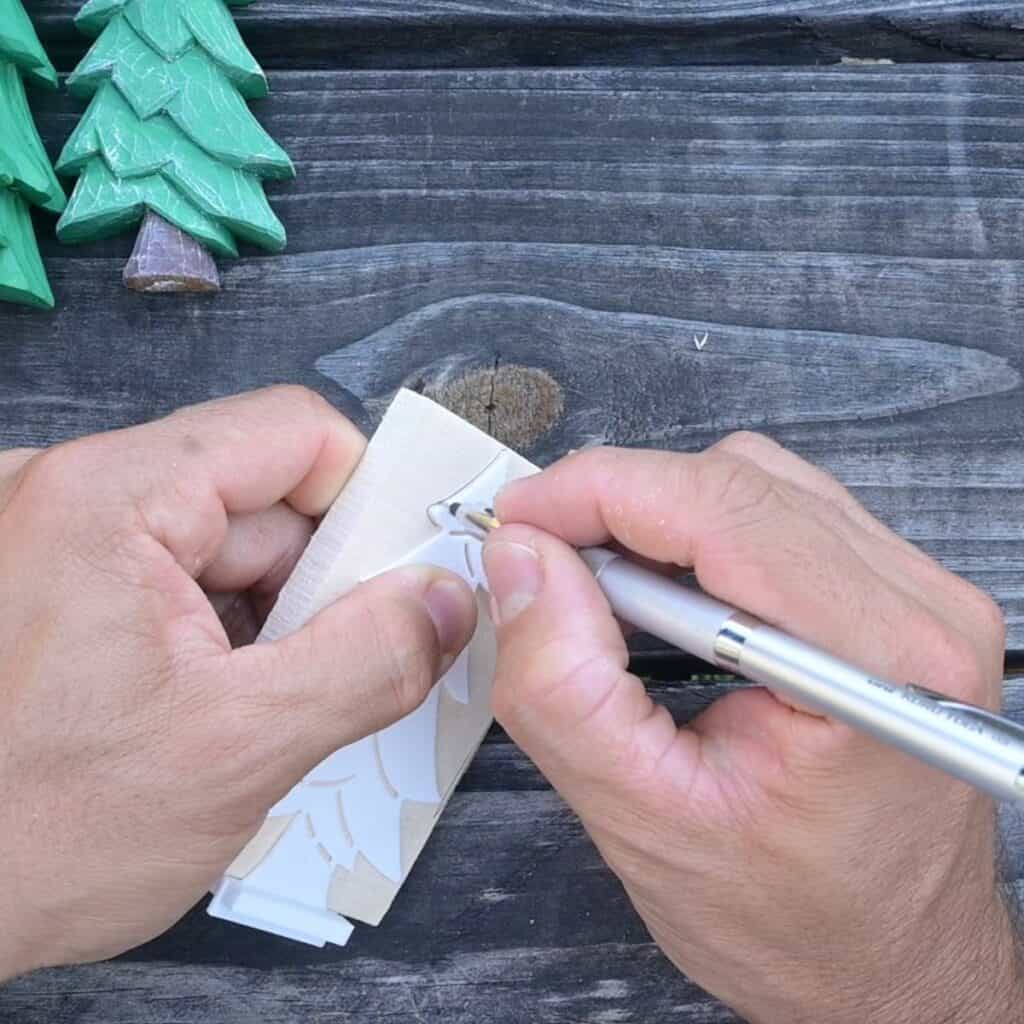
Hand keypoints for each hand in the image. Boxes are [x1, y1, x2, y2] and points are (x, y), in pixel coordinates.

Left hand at [0, 387, 476, 979]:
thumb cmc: (28, 837)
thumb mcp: (238, 748)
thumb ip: (368, 661)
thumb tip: (445, 601)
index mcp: (106, 498)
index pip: (291, 434)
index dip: (365, 500)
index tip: (403, 575)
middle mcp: (66, 494)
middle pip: (260, 497)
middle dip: (315, 585)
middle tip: (329, 674)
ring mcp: (50, 540)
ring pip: (222, 548)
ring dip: (266, 623)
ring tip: (251, 710)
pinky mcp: (46, 585)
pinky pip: (173, 582)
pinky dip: (216, 637)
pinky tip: (206, 708)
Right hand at [484, 435, 1019, 1023]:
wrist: (889, 969)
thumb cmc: (796, 924)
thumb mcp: (645, 819)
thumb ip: (564, 684)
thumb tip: (521, 561)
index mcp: (874, 661)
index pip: (720, 508)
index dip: (599, 492)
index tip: (519, 519)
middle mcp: (920, 610)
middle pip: (739, 481)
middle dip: (618, 501)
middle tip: (541, 555)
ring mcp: (921, 598)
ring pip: (758, 483)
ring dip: (659, 517)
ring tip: (601, 588)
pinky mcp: (899, 600)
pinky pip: (783, 515)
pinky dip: (700, 534)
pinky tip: (663, 594)